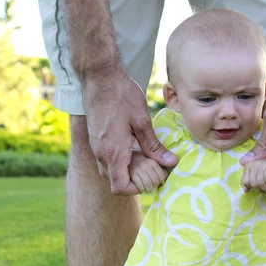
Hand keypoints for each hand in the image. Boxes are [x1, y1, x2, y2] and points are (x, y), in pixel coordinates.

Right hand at [82, 68, 177, 195]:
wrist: (98, 76)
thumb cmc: (121, 95)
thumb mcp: (142, 121)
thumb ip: (154, 146)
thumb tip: (171, 162)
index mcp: (113, 152)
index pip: (120, 188)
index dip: (136, 189)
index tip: (150, 177)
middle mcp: (101, 154)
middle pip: (116, 182)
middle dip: (134, 179)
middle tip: (151, 165)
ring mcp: (95, 148)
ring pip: (111, 172)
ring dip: (127, 170)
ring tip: (143, 155)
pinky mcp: (95, 141)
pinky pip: (107, 160)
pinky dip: (120, 160)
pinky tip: (133, 146)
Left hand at [241, 156, 265, 192]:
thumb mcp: (255, 176)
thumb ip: (248, 182)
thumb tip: (246, 190)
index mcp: (248, 166)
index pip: (245, 182)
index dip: (251, 187)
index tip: (257, 188)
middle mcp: (254, 164)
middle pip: (253, 184)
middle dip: (260, 190)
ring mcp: (262, 164)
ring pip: (260, 183)